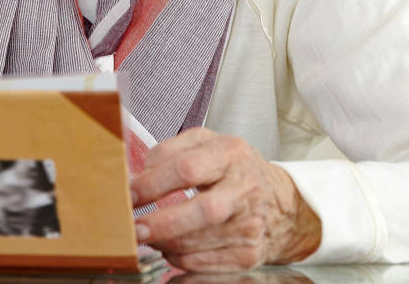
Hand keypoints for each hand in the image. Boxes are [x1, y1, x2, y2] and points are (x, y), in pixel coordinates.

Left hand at [130, 128, 320, 270]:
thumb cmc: (233, 169)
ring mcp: (250, 225)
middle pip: (202, 211)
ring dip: (166, 244)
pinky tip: (170, 249)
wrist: (279, 201)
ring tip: (150, 236)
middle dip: (162, 223)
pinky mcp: (249, 254)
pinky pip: (206, 265)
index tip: (130, 194)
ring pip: (200, 243)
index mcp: (231, 154)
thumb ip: (169, 151)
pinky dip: (181, 261)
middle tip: (135, 229)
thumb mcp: (205, 143)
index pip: (188, 168)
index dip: (153, 184)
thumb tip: (139, 176)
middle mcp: (245, 189)